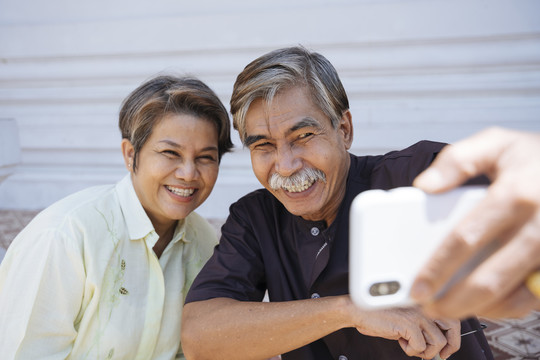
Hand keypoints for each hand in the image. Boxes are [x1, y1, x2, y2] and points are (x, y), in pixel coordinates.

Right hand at [349, 300, 460, 358]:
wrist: (358, 310)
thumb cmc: (379, 316)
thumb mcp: (406, 321)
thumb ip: (422, 329)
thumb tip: (437, 347)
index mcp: (424, 303)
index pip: (452, 319)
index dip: (452, 338)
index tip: (444, 351)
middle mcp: (424, 306)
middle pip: (453, 327)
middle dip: (448, 345)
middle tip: (439, 355)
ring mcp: (418, 315)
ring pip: (438, 342)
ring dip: (425, 351)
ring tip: (410, 345)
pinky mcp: (409, 324)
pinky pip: (420, 347)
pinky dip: (410, 350)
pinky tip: (400, 341)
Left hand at [411, 127, 539, 318]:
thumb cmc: (536, 159)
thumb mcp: (497, 143)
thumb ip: (457, 160)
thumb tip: (424, 185)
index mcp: (515, 195)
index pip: (466, 238)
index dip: (437, 267)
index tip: (416, 285)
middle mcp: (538, 227)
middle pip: (489, 278)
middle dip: (453, 301)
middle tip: (428, 307)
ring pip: (514, 296)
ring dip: (479, 309)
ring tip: (450, 309)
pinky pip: (534, 298)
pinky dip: (507, 307)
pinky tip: (484, 304)